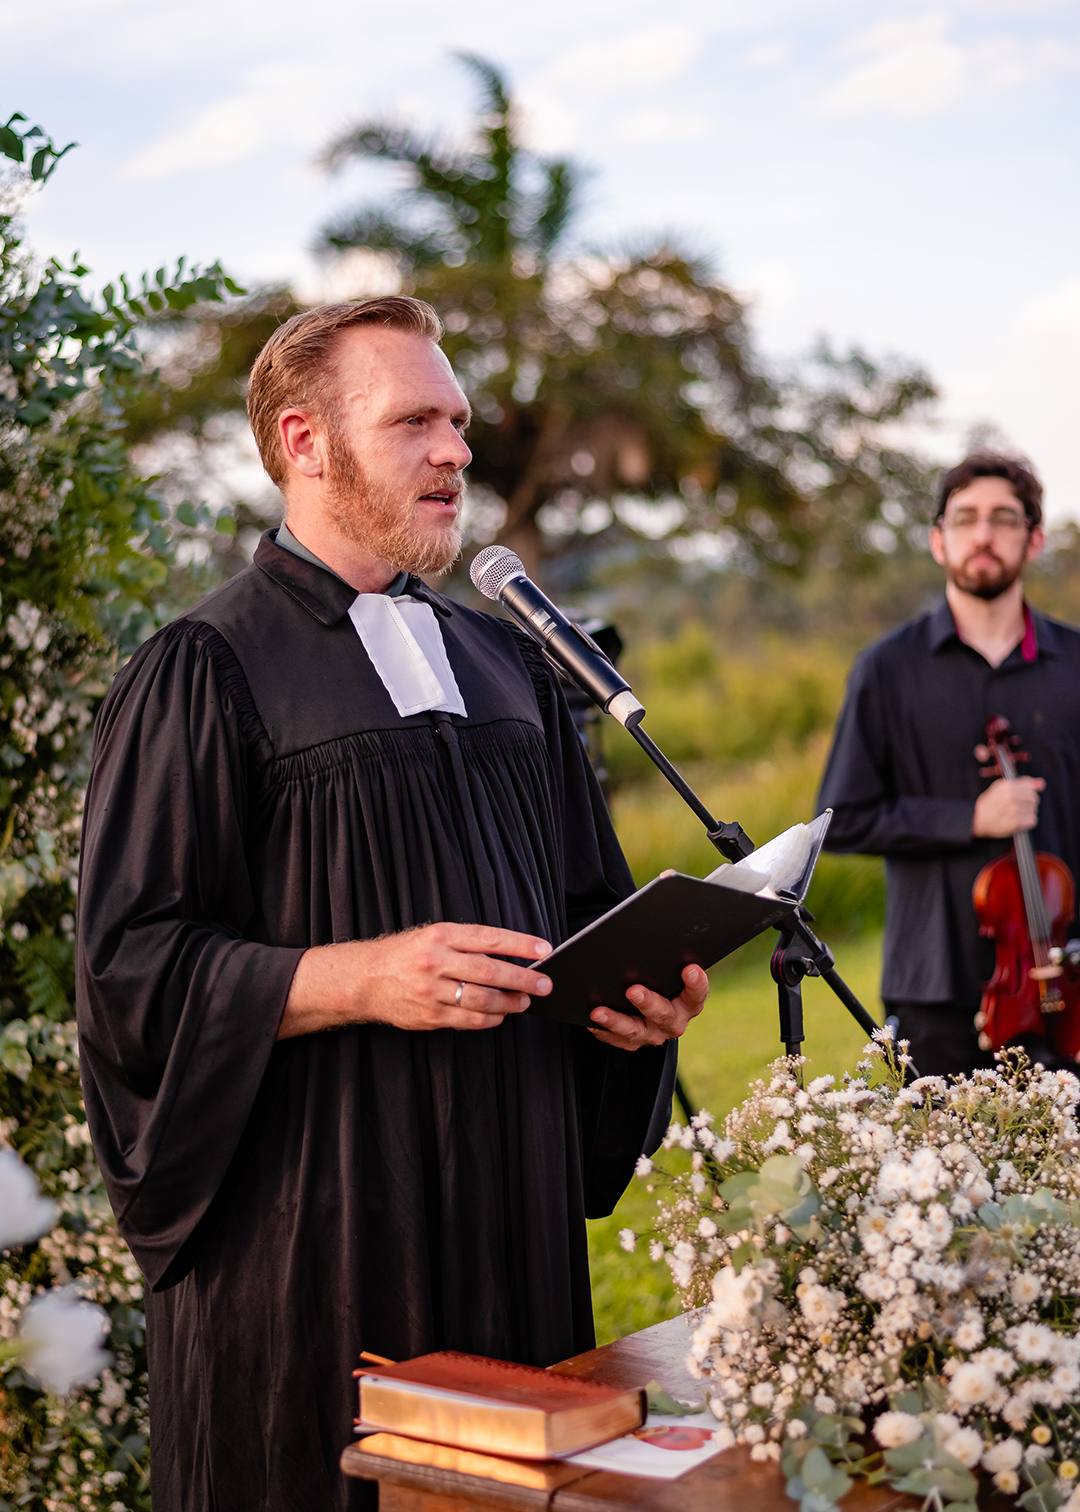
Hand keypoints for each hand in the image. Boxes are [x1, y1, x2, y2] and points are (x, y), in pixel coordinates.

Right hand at [279, 923, 551, 1038]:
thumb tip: (510, 957)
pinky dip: (490, 1019)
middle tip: (544, 984)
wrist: (364, 979)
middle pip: (489, 971)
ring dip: (509, 1002)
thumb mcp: (432, 936)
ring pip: (482, 999)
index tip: (545, 949)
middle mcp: (434, 961)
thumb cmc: (404, 955)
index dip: (520, 944)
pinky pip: (468, 1021)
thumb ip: (466, 945)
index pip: (488, 937)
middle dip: (522, 978)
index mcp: (439, 935)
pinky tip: (500, 1015)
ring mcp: (430, 991)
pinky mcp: (428, 1016)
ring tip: (525, 1001)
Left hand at [586, 965, 708, 1050]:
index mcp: (689, 1002)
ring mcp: (652, 1034)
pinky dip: (602, 1029)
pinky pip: (616, 1039)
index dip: (696, 983)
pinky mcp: (632, 1042)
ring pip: (635, 1031)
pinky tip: (590, 1019)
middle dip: (648, 1002)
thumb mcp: (668, 968)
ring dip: (616, 1021)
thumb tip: (648, 932)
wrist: (652, 999)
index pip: (697, 994)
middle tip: (633, 990)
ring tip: (599, 1011)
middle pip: (664, 1015)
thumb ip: (665, 958)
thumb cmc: (660, 976)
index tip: (689, 969)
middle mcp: (674, 1021)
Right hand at [972, 776, 1043, 837]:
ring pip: (1034, 810)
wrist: (977, 819)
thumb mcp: (1002, 786)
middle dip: (1028, 803)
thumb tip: (1042, 784)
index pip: (1031, 788)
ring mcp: (1014, 810)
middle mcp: (1011, 797)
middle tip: (1016, 806)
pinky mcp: (1016, 823)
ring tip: (1015, 814)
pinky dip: (1027, 822)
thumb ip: (1024, 782)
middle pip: (1035, 799)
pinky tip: (1018, 820)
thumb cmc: (991, 802)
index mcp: (1008, 786)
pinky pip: (1032, 821)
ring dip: (1027, 813)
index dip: (1026, 793)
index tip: (1019, 797)